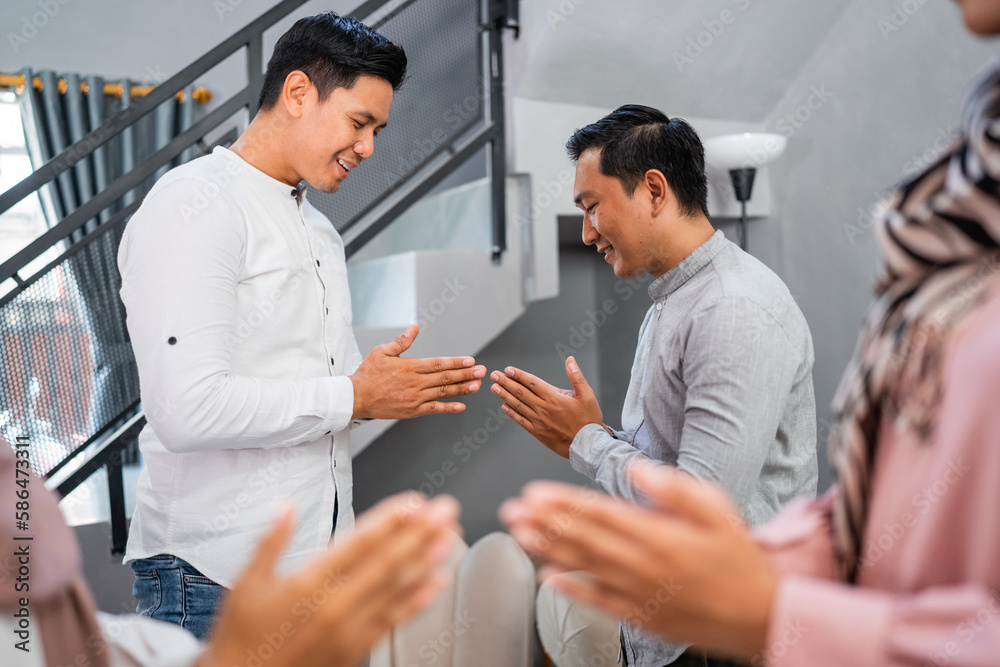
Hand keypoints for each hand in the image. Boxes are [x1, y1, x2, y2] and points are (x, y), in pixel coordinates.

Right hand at [202, 492, 460, 666]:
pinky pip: (393, 620)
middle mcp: (333, 604)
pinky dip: (418, 600)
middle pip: (386, 561)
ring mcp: (348, 628)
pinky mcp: (355, 649)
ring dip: (427, 560)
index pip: (357, 543)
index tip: (413, 502)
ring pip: (396, 588)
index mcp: (307, 582)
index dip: (389, 520)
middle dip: (420, 532)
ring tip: (450, 537)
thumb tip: (286, 507)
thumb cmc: (243, 634)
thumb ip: (270, 541)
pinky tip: (436, 582)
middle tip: (446, 510)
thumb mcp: (247, 582)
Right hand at [350, 324, 486, 418]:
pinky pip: (434, 409)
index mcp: (409, 367)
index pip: (438, 364)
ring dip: (462, 389)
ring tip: (477, 386)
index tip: (470, 360)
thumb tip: (415, 327)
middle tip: (482, 372)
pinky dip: (448, 407)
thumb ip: (401, 341)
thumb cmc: (368, 373)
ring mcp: (415, 398)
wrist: (356, 398)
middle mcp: (415, 383)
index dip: (456, 362)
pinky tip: (461, 406)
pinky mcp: (412, 411)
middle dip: (466, 374)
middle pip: (445, 378)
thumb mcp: (381, 352)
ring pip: (443, 392)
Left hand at [489, 356, 602, 457]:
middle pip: (521, 392)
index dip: (519, 375)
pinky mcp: (537, 432)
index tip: (508, 369)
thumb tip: (570, 360)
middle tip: (494, 375)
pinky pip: (521, 421)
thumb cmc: (589, 419)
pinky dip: (511, 413)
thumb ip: (576, 376)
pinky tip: (504, 406)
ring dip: (504, 395)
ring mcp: (539, 421)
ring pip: (518, 405)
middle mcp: (543, 408)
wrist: (587, 445)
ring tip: (494, 387)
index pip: (532, 382)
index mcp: (554, 397)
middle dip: (506, 382)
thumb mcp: (587, 395)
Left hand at [499, 465, 775, 660]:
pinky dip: (572, 590)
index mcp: (659, 535)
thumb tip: (639, 469)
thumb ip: (675, 488)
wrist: (763, 614)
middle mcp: (643, 565)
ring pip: (584, 568)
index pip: (599, 513)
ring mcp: (640, 593)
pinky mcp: (642, 615)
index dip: (563, 502)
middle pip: (583, 539)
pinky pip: (599, 601)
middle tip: (513, 510)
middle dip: (544, 523)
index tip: (534, 492)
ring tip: (520, 535)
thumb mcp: (718, 509)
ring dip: (548, 551)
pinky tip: (548, 578)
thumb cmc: (740, 559)